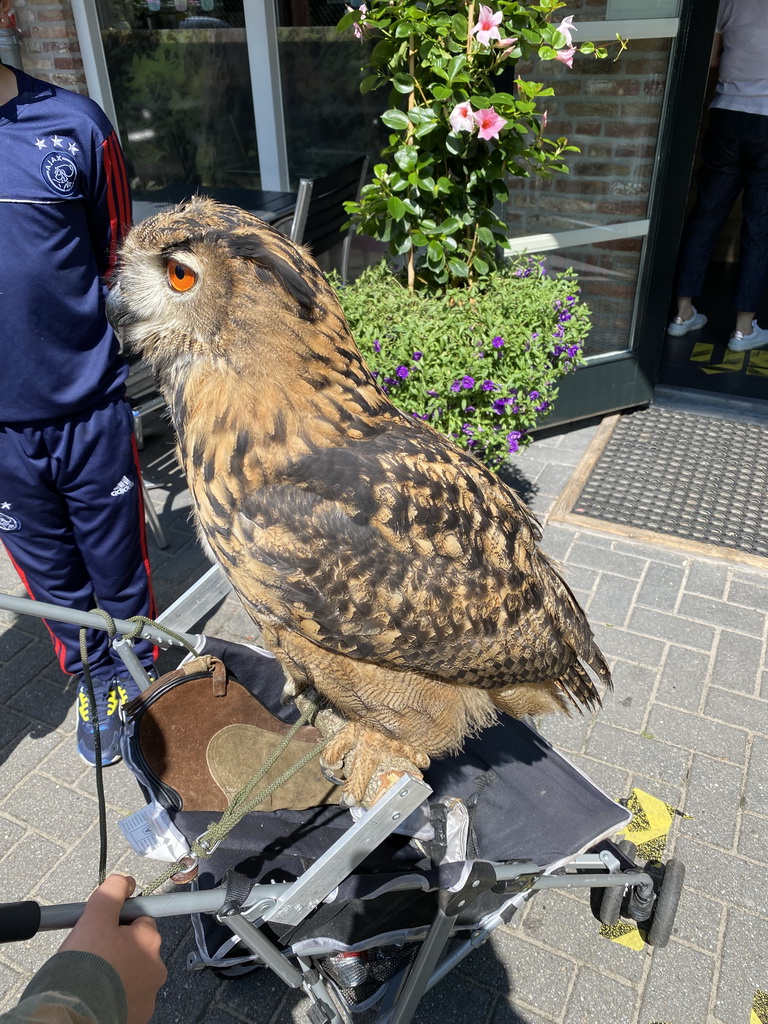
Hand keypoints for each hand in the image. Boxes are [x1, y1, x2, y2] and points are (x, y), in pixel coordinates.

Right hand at [59, 874, 166, 1023]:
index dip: (117, 921)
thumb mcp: (95, 917)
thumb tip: (125, 881)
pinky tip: (94, 994)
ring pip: (130, 974)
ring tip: (90, 976)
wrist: (73, 1015)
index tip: (101, 929)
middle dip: (116, 947)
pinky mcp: (136, 1016)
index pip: (139, 920)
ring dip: (115, 972)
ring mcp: (147, 995)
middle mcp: (155, 968)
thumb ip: (112, 893)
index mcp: (149, 941)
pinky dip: (113, 995)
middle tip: (91, 953)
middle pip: (136, 948)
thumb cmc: (85, 967)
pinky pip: (125, 998)